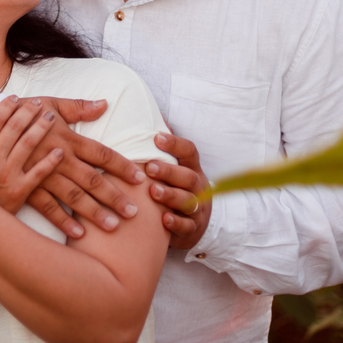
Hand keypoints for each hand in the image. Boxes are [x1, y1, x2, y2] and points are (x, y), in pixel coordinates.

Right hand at [0, 95, 64, 212]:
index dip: (7, 106)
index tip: (17, 97)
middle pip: (13, 128)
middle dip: (28, 112)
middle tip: (39, 102)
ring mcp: (5, 176)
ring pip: (27, 145)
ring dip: (41, 128)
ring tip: (51, 118)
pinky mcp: (18, 192)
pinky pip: (38, 173)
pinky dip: (50, 161)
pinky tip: (60, 152)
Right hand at [7, 95, 143, 238]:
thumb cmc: (21, 113)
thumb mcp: (49, 104)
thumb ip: (77, 107)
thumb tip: (104, 104)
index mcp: (66, 137)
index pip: (101, 153)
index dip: (122, 165)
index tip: (140, 178)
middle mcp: (58, 157)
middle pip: (92, 179)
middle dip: (113, 196)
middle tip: (133, 212)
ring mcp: (41, 173)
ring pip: (73, 196)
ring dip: (93, 212)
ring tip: (113, 226)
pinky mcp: (25, 186)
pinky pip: (46, 207)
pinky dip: (62, 220)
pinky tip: (79, 234)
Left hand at [145, 132, 211, 249]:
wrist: (195, 222)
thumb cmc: (175, 187)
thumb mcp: (173, 167)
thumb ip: (161, 147)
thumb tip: (144, 114)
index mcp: (191, 168)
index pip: (189, 151)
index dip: (175, 144)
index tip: (156, 137)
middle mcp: (198, 186)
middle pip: (189, 176)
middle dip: (169, 171)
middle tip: (150, 167)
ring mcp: (197, 208)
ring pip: (189, 200)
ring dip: (171, 195)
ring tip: (153, 192)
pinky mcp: (193, 228)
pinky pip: (187, 226)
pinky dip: (176, 223)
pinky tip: (163, 220)